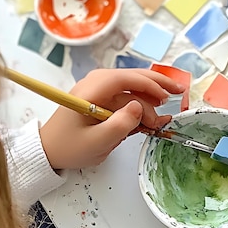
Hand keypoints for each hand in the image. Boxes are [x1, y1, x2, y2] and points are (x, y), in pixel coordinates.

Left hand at [39, 68, 185, 170]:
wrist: (48, 151)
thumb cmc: (68, 147)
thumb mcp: (96, 142)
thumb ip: (120, 125)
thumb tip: (139, 107)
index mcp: (92, 90)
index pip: (126, 78)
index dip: (150, 84)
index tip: (168, 97)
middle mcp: (96, 83)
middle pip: (132, 77)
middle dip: (157, 86)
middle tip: (179, 94)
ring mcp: (99, 90)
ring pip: (132, 88)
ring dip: (149, 101)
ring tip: (159, 120)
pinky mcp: (101, 99)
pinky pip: (125, 97)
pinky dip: (139, 105)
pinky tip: (149, 117)